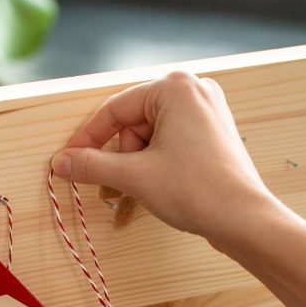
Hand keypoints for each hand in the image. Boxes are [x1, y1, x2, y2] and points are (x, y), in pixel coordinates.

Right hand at [51, 72, 276, 247]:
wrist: (245, 219)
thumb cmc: (197, 191)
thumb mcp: (135, 176)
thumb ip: (92, 165)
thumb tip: (61, 162)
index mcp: (174, 87)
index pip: (115, 109)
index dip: (88, 138)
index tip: (70, 161)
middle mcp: (194, 89)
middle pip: (135, 121)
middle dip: (123, 156)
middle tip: (122, 186)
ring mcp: (208, 110)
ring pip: (153, 134)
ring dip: (140, 163)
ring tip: (150, 189)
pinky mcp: (214, 132)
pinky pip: (172, 141)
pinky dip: (159, 163)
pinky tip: (165, 185)